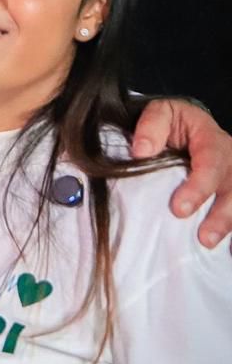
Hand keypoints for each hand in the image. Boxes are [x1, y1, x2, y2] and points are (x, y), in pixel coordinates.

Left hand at [133, 98, 231, 249]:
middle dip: (221, 215)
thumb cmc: (170, 122)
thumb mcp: (160, 112)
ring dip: (228, 225)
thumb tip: (140, 151)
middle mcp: (229, 159)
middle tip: (203, 237)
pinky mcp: (229, 192)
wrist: (181, 125)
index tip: (179, 208)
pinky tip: (228, 250)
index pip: (212, 162)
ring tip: (209, 244)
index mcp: (211, 139)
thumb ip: (151, 127)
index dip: (199, 187)